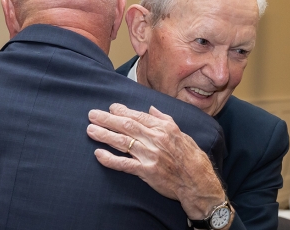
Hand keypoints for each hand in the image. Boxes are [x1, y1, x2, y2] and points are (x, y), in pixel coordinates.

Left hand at [86, 103, 225, 220]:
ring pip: (123, 142)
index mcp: (164, 128)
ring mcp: (150, 156)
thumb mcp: (182, 133)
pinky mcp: (147, 172)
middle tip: (92, 114)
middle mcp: (156, 139)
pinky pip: (124, 164)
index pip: (138, 116)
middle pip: (126, 126)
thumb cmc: (192, 158)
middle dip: (107, 119)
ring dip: (104, 135)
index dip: (122, 111)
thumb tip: (151, 109)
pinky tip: (98, 154)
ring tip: (91, 130)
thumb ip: (165, 120)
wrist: (198, 182)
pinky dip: (110, 159)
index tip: (110, 107)